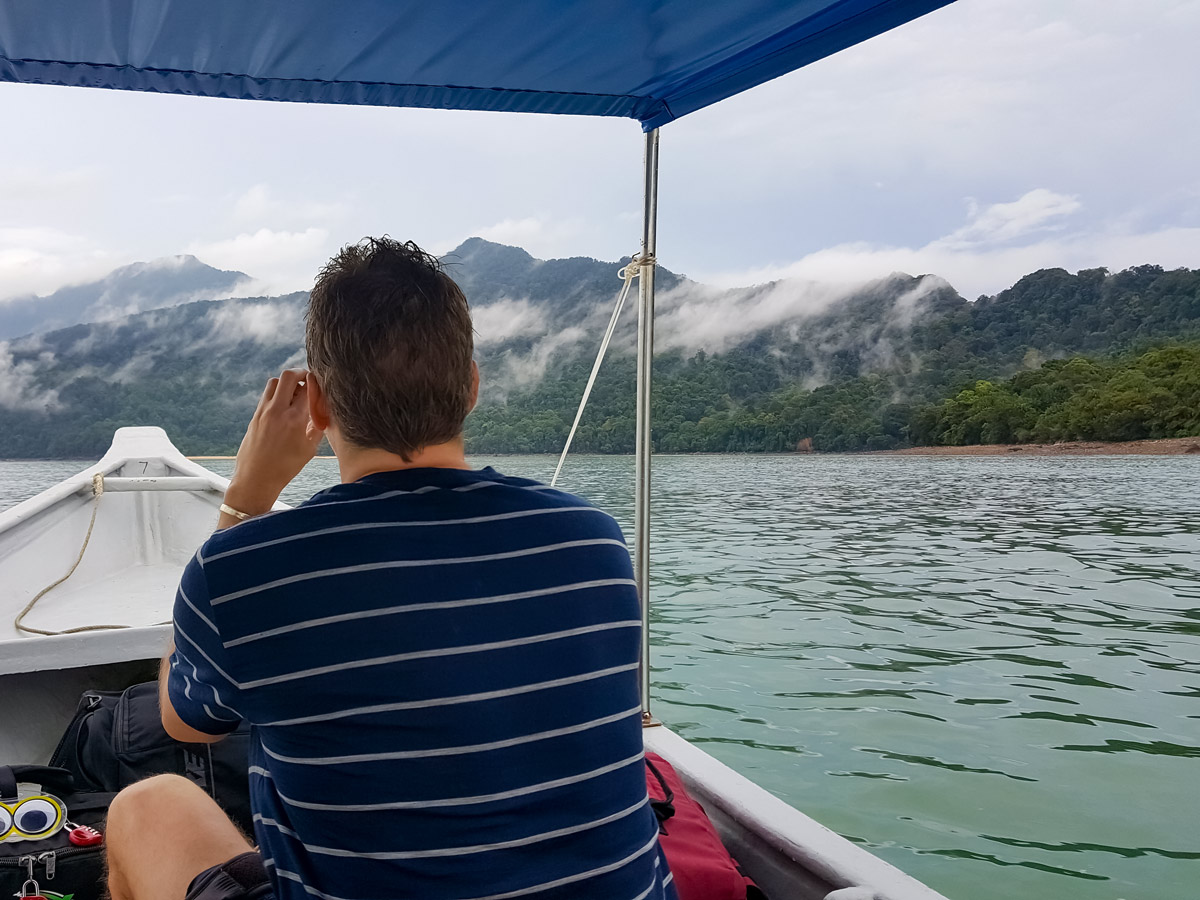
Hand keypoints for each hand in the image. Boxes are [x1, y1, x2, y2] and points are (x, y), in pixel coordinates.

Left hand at [225, 369, 323, 515]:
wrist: (256, 479)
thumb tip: (324, 411)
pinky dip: (278, 393)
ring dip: (287, 382)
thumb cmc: (285, 468)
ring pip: (275, 382)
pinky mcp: (255, 416)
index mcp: (295, 419)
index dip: (317, 384)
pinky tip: (285, 405)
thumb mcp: (309, 449)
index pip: (308, 388)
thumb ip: (318, 427)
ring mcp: (263, 412)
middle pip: (289, 376)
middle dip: (301, 373)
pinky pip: (267, 395)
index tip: (322, 386)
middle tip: (309, 380)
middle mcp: (277, 411)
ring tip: (296, 392)